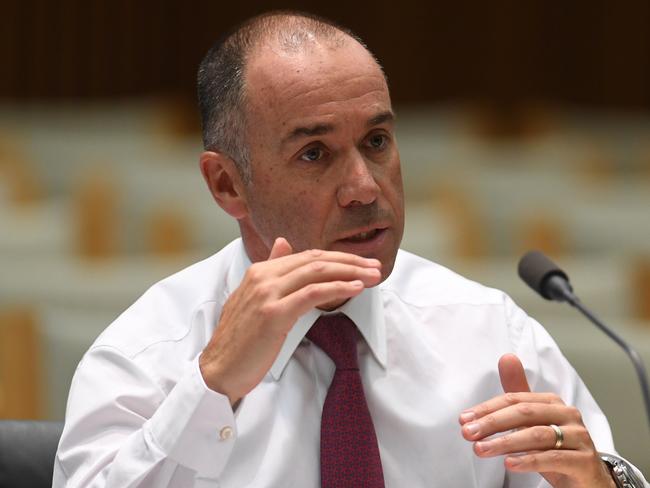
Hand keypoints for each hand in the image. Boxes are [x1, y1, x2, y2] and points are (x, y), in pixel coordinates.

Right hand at [199, 237, 381, 404]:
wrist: (218, 370)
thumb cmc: (239, 341)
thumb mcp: (253, 298)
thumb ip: (271, 271)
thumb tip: (283, 244)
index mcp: (259, 271)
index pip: (306, 256)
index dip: (337, 258)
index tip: (360, 264)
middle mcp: (262, 277)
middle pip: (315, 260)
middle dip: (350, 262)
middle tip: (376, 267)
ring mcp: (266, 294)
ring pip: (316, 272)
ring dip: (350, 272)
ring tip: (373, 276)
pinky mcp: (273, 314)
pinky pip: (312, 294)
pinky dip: (337, 288)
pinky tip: (356, 288)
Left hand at [459, 354, 614, 487]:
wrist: (588, 480)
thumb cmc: (557, 448)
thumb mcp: (534, 422)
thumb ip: (517, 394)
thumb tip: (506, 358)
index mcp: (552, 402)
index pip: (514, 399)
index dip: (487, 409)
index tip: (464, 419)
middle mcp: (568, 415)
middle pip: (524, 413)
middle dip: (492, 423)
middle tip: (468, 433)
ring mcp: (579, 438)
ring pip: (537, 435)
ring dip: (505, 442)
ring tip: (481, 449)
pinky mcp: (584, 462)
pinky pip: (553, 458)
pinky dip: (528, 460)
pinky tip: (509, 463)